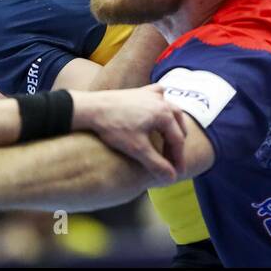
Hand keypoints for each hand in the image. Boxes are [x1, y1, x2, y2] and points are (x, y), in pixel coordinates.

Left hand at [72, 85, 186, 181]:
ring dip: (173, 127)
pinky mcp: (140, 91)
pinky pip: (159, 95)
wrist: (92, 109)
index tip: (176, 173)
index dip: (178, 159)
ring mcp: (151, 94)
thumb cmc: (114, 128)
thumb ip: (156, 164)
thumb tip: (172, 179)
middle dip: (175, 145)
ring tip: (168, 141)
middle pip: (178, 126)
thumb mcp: (137, 149)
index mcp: (165, 115)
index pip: (178, 140)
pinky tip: (158, 111)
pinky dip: (162, 105)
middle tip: (170, 161)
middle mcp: (162, 101)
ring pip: (171, 111)